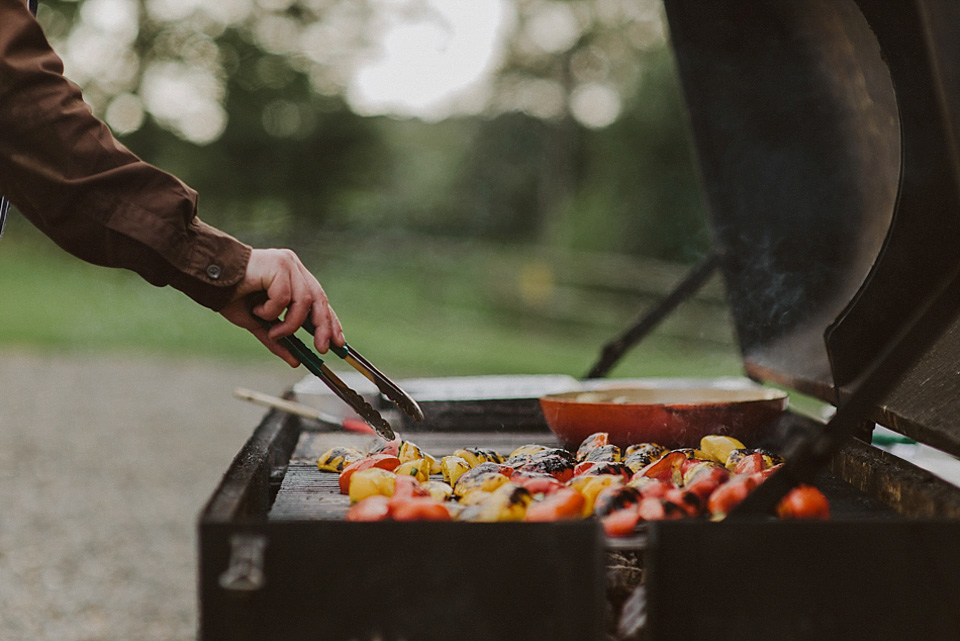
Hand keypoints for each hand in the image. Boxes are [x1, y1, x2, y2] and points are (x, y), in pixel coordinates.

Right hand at [220, 248, 344, 366]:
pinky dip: (272, 310)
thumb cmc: (231, 296)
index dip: (330, 322)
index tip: (338, 343)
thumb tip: (295, 360)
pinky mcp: (278, 263)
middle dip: (323, 327)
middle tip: (321, 349)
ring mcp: (287, 264)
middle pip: (319, 299)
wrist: (207, 279)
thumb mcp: (260, 324)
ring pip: (304, 301)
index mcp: (293, 277)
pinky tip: (257, 308)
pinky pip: (284, 297)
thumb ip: (278, 339)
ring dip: (289, 323)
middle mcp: (294, 268)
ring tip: (272, 329)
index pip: (319, 301)